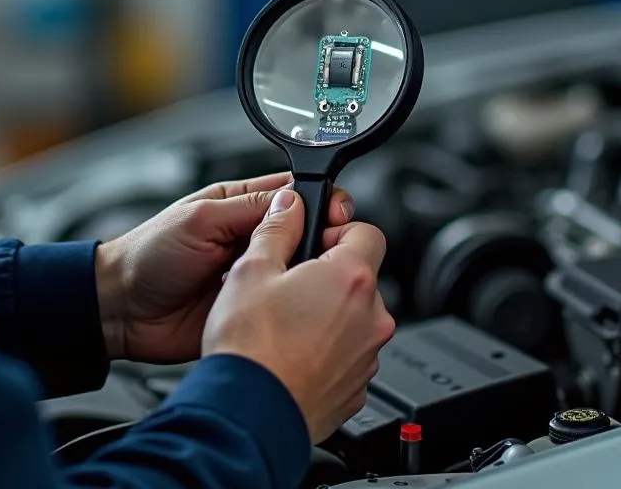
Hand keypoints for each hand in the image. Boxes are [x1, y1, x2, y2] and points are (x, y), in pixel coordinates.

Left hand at [95, 173, 352, 364]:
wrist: (121, 310)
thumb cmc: (148, 255)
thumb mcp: (199, 219)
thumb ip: (248, 208)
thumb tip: (294, 199)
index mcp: (240, 205)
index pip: (294, 195)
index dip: (319, 201)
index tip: (336, 213)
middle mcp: (251, 239)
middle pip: (303, 233)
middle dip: (321, 239)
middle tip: (327, 250)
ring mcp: (253, 276)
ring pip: (298, 272)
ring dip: (307, 275)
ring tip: (308, 278)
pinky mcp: (251, 311)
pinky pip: (282, 307)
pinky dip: (293, 308)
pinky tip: (296, 307)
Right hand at [202, 188, 394, 444]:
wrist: (249, 416)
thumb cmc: (250, 346)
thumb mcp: (252, 268)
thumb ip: (277, 227)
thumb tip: (289, 205)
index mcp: (351, 278)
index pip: (367, 231)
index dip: (337, 230)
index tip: (312, 241)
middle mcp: (371, 318)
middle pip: (360, 278)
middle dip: (327, 275)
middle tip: (287, 283)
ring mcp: (366, 358)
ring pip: (353, 319)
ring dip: (327, 315)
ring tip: (282, 324)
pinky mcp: (355, 390)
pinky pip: (346, 356)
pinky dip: (325, 351)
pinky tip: (289, 354)